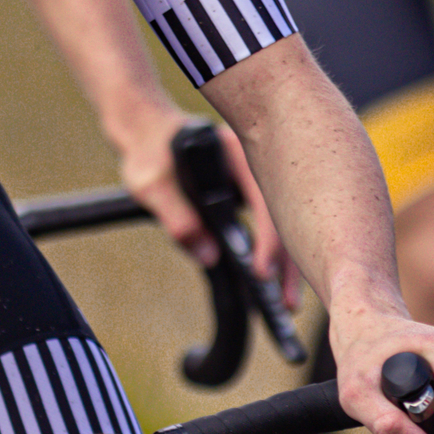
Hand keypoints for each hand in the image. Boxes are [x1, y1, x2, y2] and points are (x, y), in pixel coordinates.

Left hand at [117, 101, 292, 287]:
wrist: (145, 129)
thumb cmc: (148, 150)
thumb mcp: (153, 183)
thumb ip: (177, 216)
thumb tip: (209, 257)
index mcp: (238, 155)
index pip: (264, 200)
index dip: (267, 239)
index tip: (262, 273)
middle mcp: (253, 168)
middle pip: (282, 217)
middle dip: (287, 261)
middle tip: (288, 304)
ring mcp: (251, 183)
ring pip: (279, 224)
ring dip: (283, 263)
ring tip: (285, 303)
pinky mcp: (244, 197)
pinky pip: (265, 226)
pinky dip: (269, 254)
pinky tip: (270, 282)